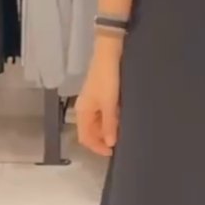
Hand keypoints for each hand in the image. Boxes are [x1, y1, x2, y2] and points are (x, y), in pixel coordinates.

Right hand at [75, 39, 121, 156]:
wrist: (110, 53)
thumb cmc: (107, 78)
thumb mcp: (109, 103)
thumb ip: (109, 124)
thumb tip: (110, 143)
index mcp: (82, 111)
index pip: (85, 138)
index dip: (98, 147)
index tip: (113, 152)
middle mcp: (85, 109)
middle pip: (91, 131)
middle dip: (104, 138)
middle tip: (120, 140)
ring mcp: (93, 102)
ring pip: (99, 123)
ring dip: (109, 129)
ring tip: (123, 130)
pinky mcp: (102, 95)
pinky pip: (104, 114)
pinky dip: (112, 119)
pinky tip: (122, 118)